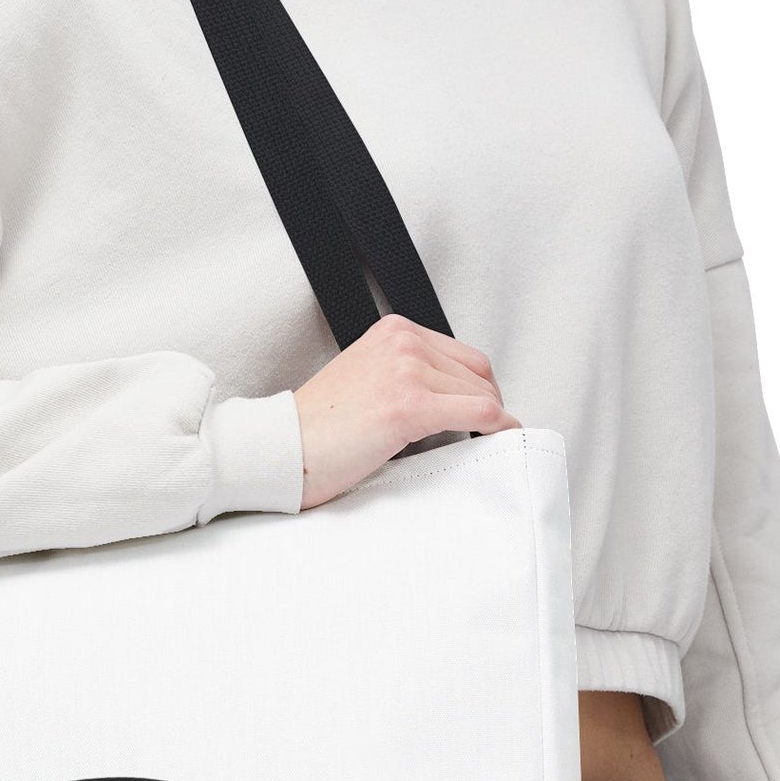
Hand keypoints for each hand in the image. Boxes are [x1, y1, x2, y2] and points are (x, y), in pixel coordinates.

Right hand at [293, 314, 517, 507]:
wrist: (281, 449)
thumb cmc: (316, 429)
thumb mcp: (366, 379)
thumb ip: (405, 375)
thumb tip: (450, 398)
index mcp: (393, 332)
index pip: (462, 355)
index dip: (479, 387)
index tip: (482, 412)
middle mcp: (403, 342)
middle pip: (477, 373)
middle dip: (489, 405)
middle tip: (487, 432)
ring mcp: (407, 371)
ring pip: (482, 394)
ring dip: (491, 421)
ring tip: (484, 442)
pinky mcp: (410, 406)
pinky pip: (479, 413)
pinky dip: (497, 428)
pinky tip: (498, 439)